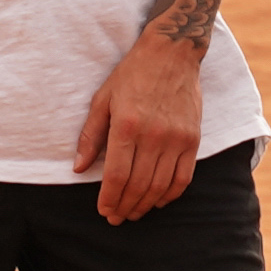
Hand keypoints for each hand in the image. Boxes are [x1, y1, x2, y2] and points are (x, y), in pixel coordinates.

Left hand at [78, 37, 207, 224]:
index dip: (109, 198)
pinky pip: (183, 178)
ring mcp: (176, 138)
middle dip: (124, 206)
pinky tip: (158, 200)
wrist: (172, 53)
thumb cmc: (132, 74)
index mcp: (126, 125)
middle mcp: (153, 135)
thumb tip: (78, 168)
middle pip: (137, 185)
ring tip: (133, 212)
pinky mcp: (193, 139)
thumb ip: (90, 135)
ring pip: (160, 186)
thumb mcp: (103, 99)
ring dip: (145, 205)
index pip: (116, 175)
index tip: (103, 211)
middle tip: (116, 217)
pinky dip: (170, 195)